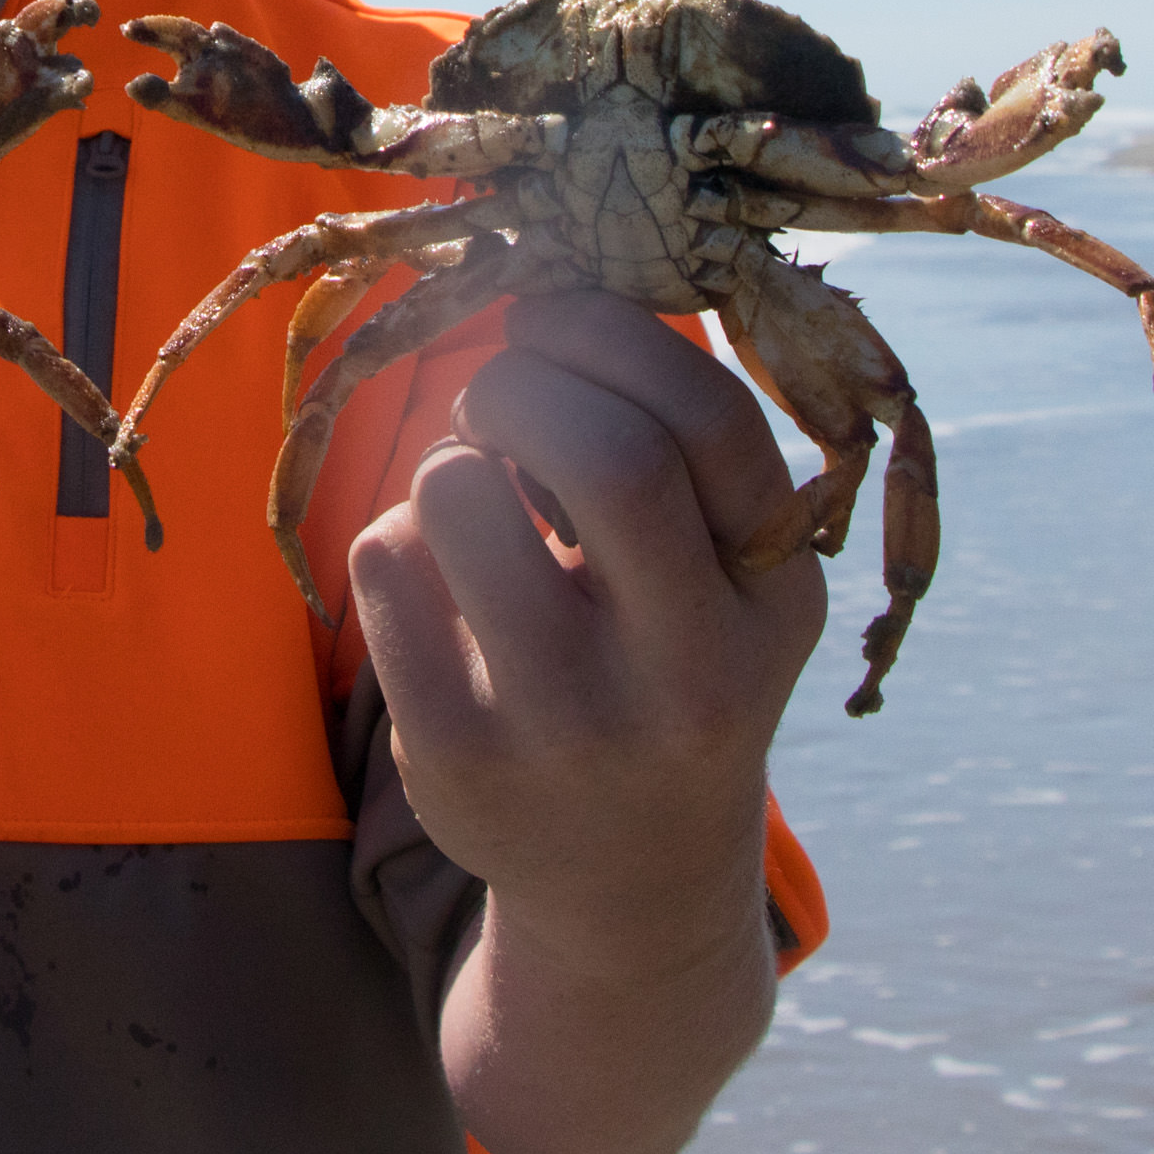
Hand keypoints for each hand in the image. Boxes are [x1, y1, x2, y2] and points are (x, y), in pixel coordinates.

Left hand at [350, 290, 825, 1153]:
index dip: (608, 331)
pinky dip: (396, 541)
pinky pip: (383, 561)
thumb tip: (555, 265)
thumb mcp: (726, 576)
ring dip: (448, 462)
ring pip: (457, 492)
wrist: (633, 888)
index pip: (705, 416)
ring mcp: (569, 722)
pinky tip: (440, 591)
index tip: (554, 314)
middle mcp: (688, 668)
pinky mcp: (459, 757)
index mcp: (770, 597)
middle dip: (520, 381)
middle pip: (597, 449)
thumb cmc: (668, 666)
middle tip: (500, 400)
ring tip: (476, 505)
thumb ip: (675, 443)